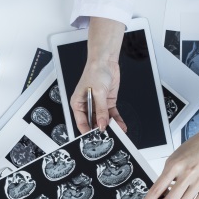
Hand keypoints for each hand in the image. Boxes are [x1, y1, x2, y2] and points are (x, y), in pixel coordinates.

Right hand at [71, 17, 126, 133]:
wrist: (106, 61)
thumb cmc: (95, 71)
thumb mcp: (98, 93)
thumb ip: (101, 110)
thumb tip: (102, 124)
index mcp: (78, 104)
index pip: (81, 122)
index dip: (87, 131)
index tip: (94, 137)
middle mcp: (87, 106)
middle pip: (93, 122)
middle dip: (100, 129)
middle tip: (108, 136)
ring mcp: (98, 105)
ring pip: (103, 119)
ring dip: (110, 125)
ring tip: (116, 131)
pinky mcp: (107, 102)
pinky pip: (111, 114)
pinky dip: (116, 120)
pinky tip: (120, 125)